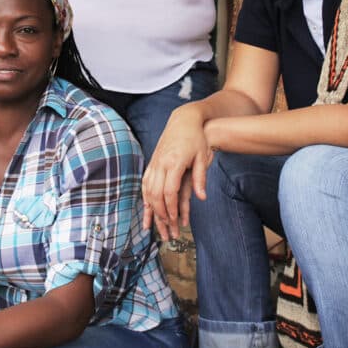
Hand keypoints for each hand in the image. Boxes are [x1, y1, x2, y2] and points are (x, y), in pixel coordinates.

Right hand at [142, 108, 211, 239]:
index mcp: (174, 162)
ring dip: (152, 208)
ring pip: (148, 190)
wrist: (183, 120)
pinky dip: (146, 197)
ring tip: (157, 223)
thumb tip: (202, 197)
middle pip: (156, 194)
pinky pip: (145, 183)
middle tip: (167, 228)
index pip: (169, 191)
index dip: (171, 208)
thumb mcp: (202, 156)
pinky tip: (148, 208)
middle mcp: (161, 163)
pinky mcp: (152, 162)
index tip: (175, 220)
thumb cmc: (196, 138)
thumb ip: (200, 178)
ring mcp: (154, 163)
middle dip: (161, 213)